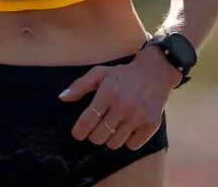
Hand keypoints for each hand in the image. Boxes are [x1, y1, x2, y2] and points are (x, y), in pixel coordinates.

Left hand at [59, 45, 181, 149]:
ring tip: (114, 126)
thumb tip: (62, 97)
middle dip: (95, 134)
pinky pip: (132, 145)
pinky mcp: (151, 124)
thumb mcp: (100, 73)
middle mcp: (123, 106)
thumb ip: (80, 85)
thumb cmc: (123, 74)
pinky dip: (128, 140)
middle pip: (99, 136)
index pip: (87, 121)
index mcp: (108, 93)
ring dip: (111, 138)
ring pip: (114, 143)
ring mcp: (138, 116)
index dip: (79, 131)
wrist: (155, 72)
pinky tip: (128, 129)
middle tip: (99, 127)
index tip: (78, 133)